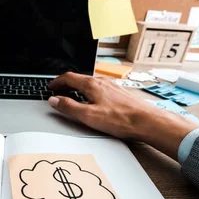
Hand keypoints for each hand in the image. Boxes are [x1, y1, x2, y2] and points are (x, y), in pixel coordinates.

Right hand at [48, 72, 198, 159]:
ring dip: (79, 87)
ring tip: (73, 95)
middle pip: (80, 78)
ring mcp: (112, 86)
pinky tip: (94, 100)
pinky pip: (100, 88)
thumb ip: (69, 107)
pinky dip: (90, 91)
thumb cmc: (120, 119)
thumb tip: (54, 100)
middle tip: (59, 90)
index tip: (51, 87)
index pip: (69, 77)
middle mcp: (102, 81)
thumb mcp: (89, 116)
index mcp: (92, 85)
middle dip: (67, 84)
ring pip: (91, 82)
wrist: (147, 121)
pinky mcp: (120, 92)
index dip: (57, 82)